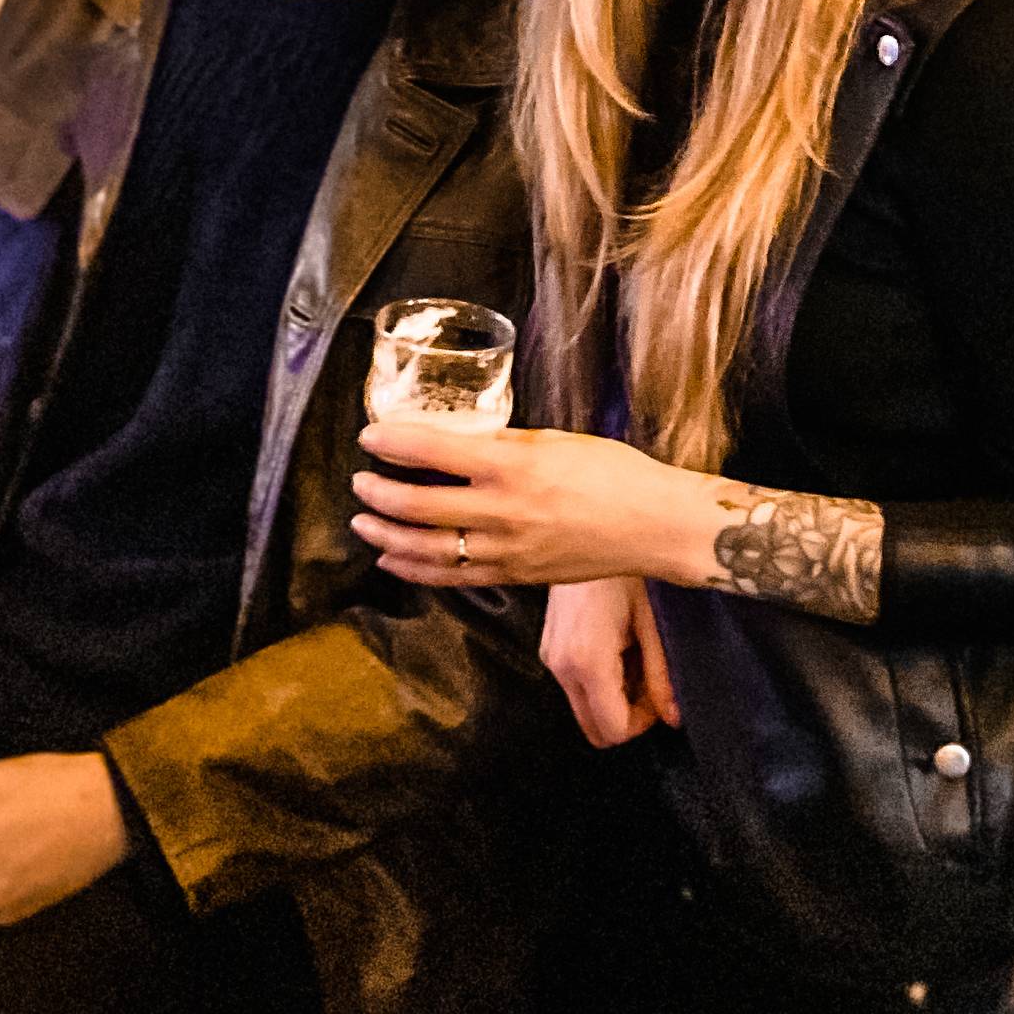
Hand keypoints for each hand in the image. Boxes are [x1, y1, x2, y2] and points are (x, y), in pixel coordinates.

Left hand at [352, 421, 711, 589]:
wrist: (654, 525)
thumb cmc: (614, 474)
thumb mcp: (555, 441)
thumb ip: (503, 444)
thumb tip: (457, 442)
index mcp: (513, 466)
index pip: (434, 451)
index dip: (393, 442)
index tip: (370, 436)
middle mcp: (504, 511)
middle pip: (419, 506)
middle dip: (379, 493)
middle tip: (360, 481)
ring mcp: (508, 550)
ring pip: (428, 549)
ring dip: (387, 537)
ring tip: (363, 523)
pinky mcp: (516, 576)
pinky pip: (454, 577)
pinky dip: (416, 570)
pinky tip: (394, 562)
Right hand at [540, 576, 679, 748]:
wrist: (586, 528)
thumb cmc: (627, 568)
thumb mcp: (653, 621)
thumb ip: (662, 674)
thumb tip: (674, 717)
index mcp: (587, 661)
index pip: (613, 729)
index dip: (643, 723)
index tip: (660, 693)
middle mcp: (561, 666)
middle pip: (593, 729)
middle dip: (626, 716)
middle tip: (650, 680)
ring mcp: (549, 656)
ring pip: (584, 708)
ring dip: (614, 697)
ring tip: (635, 654)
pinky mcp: (548, 646)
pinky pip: (575, 684)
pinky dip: (600, 680)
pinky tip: (616, 644)